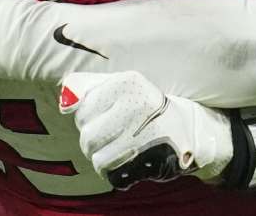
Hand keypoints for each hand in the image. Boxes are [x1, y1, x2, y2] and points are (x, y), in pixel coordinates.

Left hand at [58, 71, 232, 189]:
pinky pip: (110, 172)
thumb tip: (65, 102)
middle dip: (95, 140)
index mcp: (127, 82)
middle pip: (86, 135)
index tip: (108, 116)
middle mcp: (135, 105)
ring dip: (104, 157)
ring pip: (96, 156)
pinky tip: (129, 159)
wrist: (190, 131)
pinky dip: (114, 171)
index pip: (83, 109)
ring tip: (122, 147)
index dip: (90, 117)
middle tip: (115, 134)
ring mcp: (143, 134)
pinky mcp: (148, 160)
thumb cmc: (147, 108)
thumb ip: (91, 89)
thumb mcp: (124, 87)